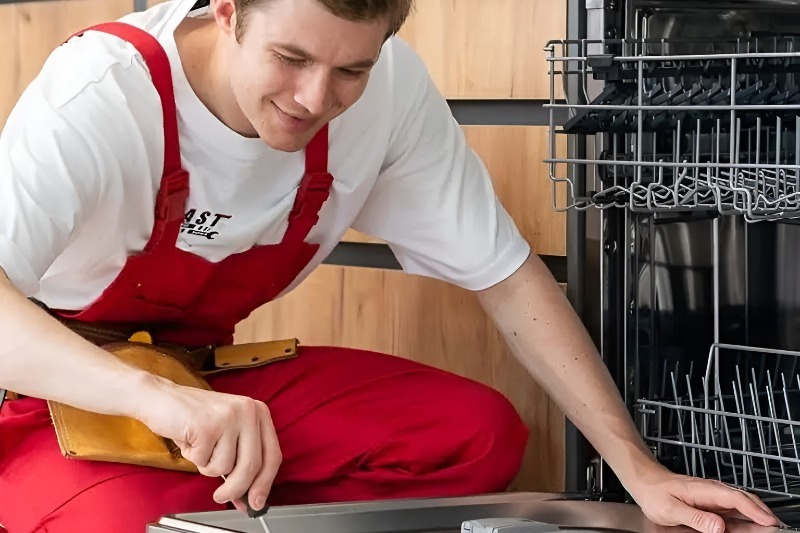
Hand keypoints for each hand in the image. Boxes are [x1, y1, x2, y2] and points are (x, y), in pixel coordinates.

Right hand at [135, 376, 280, 512]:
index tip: (256, 502)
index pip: (272, 455)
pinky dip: (193, 458)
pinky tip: (190, 439)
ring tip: (200, 446)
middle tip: (222, 496)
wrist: (160, 398)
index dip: (264, 483)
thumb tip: (248, 498)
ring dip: (207, 465)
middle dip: (236, 488)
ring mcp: (229, 416)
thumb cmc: (193, 418)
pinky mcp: (208, 425)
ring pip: (225, 466)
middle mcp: (248, 411)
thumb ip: (240, 463)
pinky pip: (203, 461)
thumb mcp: (226, 436)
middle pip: (252, 465)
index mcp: (259, 412)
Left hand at [628, 466, 779, 532]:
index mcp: (705, 490)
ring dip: (755, 516)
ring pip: (741, 505)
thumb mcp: (670, 509)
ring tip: (767, 529)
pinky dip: (745, 518)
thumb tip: (719, 526)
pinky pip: (732, 510)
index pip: (737, 499)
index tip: (769, 522)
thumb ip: (695, 518)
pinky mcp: (710, 502)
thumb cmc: (654, 492)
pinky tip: (748, 527)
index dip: (755, 511)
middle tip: (776, 527)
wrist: (644, 481)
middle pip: (745, 500)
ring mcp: (712, 496)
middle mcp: (712, 491)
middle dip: (762, 513)